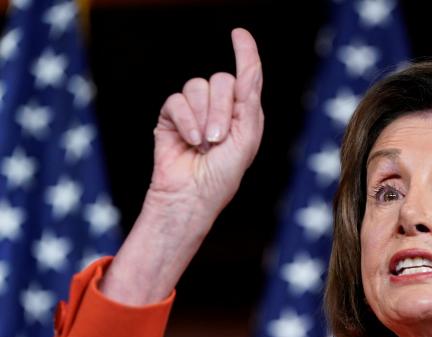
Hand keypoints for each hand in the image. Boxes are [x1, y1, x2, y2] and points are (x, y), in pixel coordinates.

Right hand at [148, 28, 263, 223]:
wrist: (192, 195)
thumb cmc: (223, 175)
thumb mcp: (245, 139)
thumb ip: (249, 102)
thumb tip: (250, 70)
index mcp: (244, 114)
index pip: (247, 77)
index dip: (245, 53)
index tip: (239, 34)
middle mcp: (221, 109)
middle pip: (221, 80)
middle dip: (220, 109)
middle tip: (218, 139)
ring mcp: (195, 111)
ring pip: (197, 87)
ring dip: (202, 118)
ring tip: (203, 144)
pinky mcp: (171, 116)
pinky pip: (176, 100)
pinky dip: (185, 121)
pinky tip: (189, 141)